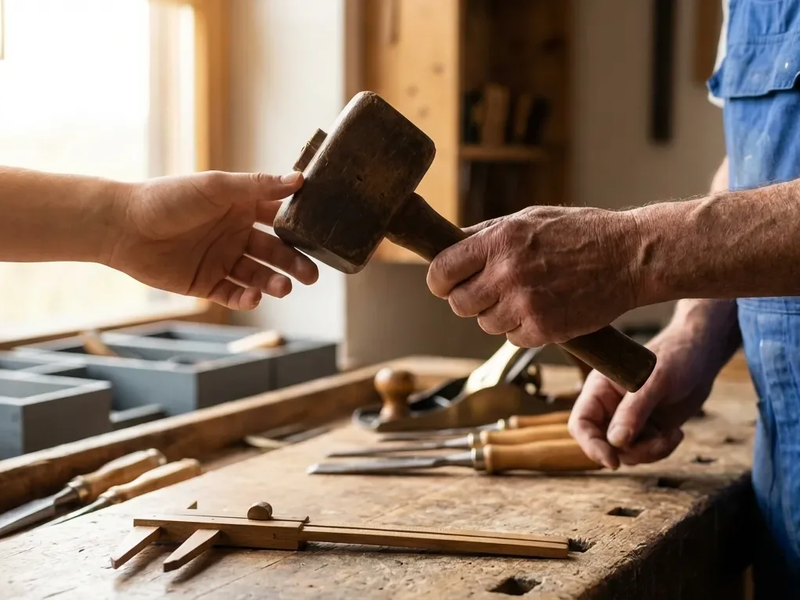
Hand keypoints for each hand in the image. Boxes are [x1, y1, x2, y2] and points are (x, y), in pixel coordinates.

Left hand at [109, 170, 317, 309]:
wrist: (124, 226)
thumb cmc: (168, 198)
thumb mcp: (217, 187)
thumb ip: (258, 186)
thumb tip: (300, 179)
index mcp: (241, 208)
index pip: (280, 218)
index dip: (301, 227)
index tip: (324, 234)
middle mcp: (236, 235)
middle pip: (275, 253)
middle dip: (295, 264)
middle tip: (312, 275)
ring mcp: (222, 261)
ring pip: (258, 276)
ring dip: (274, 282)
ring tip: (285, 288)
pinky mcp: (206, 284)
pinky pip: (234, 294)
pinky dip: (246, 298)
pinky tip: (254, 297)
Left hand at [426, 206, 639, 345]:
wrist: (630, 257)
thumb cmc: (580, 233)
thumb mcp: (528, 218)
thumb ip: (486, 233)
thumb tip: (448, 243)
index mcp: (499, 240)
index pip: (441, 272)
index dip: (440, 281)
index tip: (446, 284)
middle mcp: (507, 272)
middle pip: (458, 304)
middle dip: (469, 300)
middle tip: (489, 292)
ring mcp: (525, 304)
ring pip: (485, 324)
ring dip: (498, 315)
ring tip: (526, 296)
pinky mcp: (544, 330)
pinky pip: (513, 339)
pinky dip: (523, 330)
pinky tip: (543, 310)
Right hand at [567, 325, 718, 468]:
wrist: (701, 356)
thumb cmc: (674, 358)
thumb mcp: (654, 382)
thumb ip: (634, 411)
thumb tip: (616, 443)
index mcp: (599, 390)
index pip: (581, 423)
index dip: (591, 445)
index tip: (613, 462)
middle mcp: (609, 407)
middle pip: (603, 444)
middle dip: (631, 451)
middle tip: (658, 441)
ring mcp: (627, 421)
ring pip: (625, 453)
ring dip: (650, 452)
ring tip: (673, 434)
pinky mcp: (646, 430)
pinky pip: (644, 453)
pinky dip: (661, 450)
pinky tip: (676, 433)